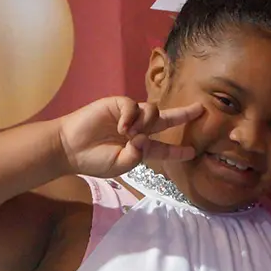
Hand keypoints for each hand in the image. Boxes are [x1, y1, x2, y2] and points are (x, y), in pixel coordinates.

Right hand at [56, 97, 202, 177]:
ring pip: (152, 112)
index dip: (178, 151)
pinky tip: (122, 128)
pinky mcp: (117, 105)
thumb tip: (145, 138)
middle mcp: (138, 129)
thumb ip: (137, 156)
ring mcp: (128, 116)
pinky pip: (133, 105)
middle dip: (184, 114)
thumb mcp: (120, 165)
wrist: (69, 148)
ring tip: (130, 135)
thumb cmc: (94, 160)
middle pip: (166, 120)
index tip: (193, 152)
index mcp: (140, 147)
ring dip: (147, 123)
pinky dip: (132, 117)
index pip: (164, 149)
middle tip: (201, 110)